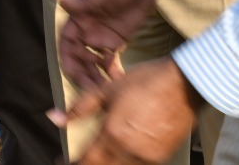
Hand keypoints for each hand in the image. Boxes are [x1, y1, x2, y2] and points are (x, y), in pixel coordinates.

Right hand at [58, 0, 168, 91]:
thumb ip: (82, 3)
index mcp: (79, 18)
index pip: (67, 43)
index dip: (68, 60)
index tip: (73, 75)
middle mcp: (87, 30)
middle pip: (79, 58)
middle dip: (84, 75)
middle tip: (95, 91)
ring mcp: (102, 37)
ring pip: (93, 63)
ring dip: (96, 77)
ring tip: (106, 92)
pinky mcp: (117, 41)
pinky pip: (110, 61)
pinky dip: (111, 72)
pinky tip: (119, 82)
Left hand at [58, 57, 201, 164]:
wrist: (185, 84)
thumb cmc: (146, 82)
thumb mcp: (108, 90)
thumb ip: (80, 108)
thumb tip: (53, 117)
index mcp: (113, 134)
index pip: (86, 161)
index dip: (71, 164)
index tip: (61, 161)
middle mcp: (130, 151)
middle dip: (89, 164)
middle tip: (80, 158)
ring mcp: (147, 157)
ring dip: (108, 163)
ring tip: (102, 153)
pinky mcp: (161, 157)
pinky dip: (126, 162)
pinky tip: (123, 152)